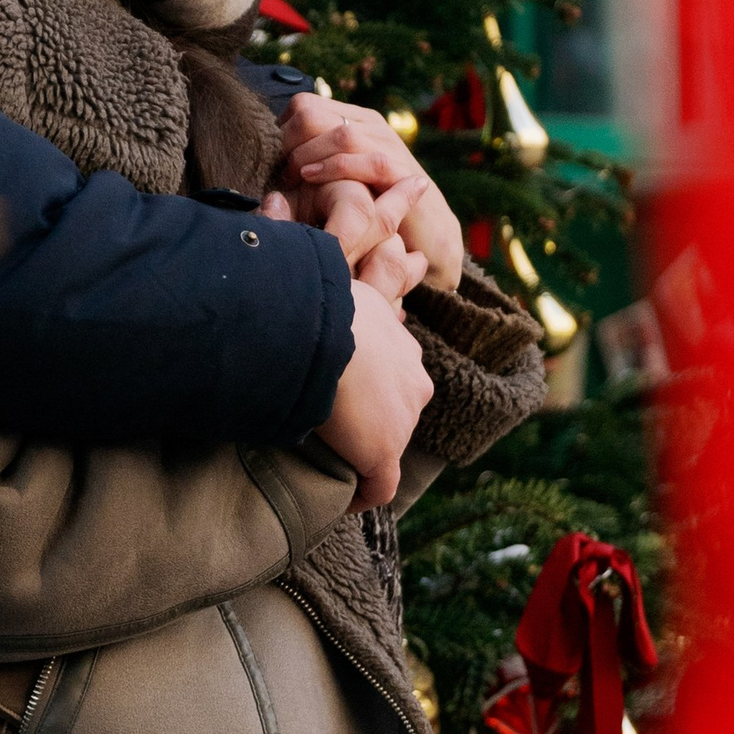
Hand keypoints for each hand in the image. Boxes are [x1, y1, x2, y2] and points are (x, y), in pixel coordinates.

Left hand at [281, 96, 465, 293]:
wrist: (427, 235)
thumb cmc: (374, 209)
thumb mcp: (338, 176)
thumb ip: (313, 162)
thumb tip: (269, 162)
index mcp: (354, 121)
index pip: (304, 104)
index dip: (281, 129)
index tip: (273, 159)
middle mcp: (370, 126)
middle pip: (312, 113)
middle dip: (288, 142)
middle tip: (282, 172)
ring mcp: (387, 147)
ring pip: (337, 132)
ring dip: (305, 155)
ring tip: (294, 177)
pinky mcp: (400, 173)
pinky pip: (366, 160)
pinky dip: (333, 167)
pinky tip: (312, 178)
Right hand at [314, 278, 435, 511]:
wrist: (318, 332)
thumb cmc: (320, 303)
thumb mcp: (344, 281)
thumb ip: (361, 274)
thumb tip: (350, 234)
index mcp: (403, 346)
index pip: (393, 375)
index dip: (371, 388)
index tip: (346, 397)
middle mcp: (415, 383)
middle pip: (396, 412)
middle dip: (372, 423)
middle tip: (333, 427)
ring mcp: (402, 420)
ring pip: (387, 445)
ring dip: (363, 454)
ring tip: (329, 459)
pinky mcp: (384, 452)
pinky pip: (379, 487)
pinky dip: (363, 496)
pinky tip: (343, 500)